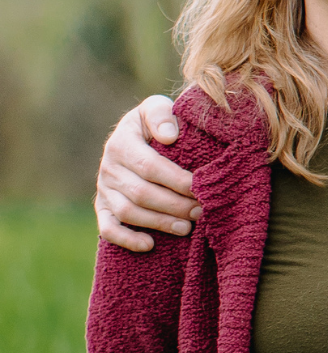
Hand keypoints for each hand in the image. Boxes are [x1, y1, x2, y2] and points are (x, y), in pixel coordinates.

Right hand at [94, 95, 200, 251]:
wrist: (137, 132)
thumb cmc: (155, 121)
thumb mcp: (156, 107)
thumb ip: (161, 114)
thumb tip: (170, 136)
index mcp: (121, 142)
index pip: (150, 166)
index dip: (176, 179)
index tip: (200, 187)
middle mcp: (108, 167)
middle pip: (141, 193)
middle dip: (174, 204)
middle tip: (201, 211)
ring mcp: (103, 189)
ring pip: (128, 212)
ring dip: (159, 223)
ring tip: (187, 227)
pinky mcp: (102, 206)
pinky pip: (107, 228)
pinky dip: (126, 239)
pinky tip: (150, 245)